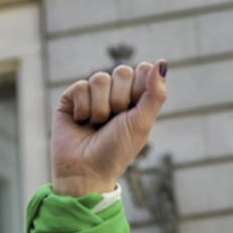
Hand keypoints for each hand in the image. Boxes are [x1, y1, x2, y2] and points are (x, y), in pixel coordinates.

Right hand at [50, 60, 167, 196]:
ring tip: (97, 125)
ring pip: (100, 78)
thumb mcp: (141, 123)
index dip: (139, 89)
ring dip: (100, 108)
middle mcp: (115, 93)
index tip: (134, 112)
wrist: (86, 171)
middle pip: (122, 71)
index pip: (142, 70)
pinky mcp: (71, 98)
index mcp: (136, 98)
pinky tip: (81, 122)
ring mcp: (92, 94)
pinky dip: (83, 108)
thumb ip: (155, 93)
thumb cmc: (117, 150)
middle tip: (114, 121)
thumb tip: (162, 62)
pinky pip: (80, 86)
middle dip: (120, 100)